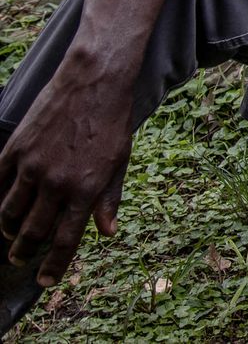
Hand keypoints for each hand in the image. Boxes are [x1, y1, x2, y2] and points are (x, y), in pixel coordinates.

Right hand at [0, 66, 133, 285]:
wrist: (94, 83)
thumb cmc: (111, 123)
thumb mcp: (119, 163)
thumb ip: (109, 199)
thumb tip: (107, 233)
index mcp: (86, 189)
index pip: (66, 241)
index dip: (54, 266)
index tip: (45, 281)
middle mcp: (56, 183)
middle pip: (32, 233)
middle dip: (25, 252)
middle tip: (22, 259)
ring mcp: (32, 167)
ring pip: (9, 214)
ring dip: (8, 230)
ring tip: (11, 235)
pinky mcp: (15, 150)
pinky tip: (0, 207)